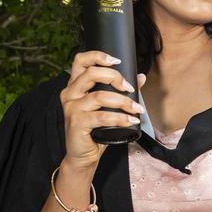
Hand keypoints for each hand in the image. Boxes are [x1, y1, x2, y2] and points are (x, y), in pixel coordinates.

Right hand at [60, 52, 145, 171]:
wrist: (83, 155)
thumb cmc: (95, 130)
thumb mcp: (108, 108)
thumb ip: (122, 91)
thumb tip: (141, 77)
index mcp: (75, 86)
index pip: (80, 61)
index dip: (98, 56)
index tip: (117, 61)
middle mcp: (70, 93)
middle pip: (91, 73)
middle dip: (115, 77)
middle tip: (130, 88)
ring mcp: (72, 108)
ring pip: (100, 96)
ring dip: (123, 101)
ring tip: (137, 109)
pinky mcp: (76, 122)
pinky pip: (102, 116)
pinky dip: (120, 118)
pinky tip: (131, 121)